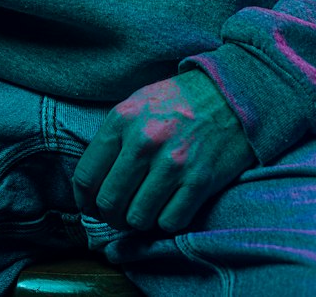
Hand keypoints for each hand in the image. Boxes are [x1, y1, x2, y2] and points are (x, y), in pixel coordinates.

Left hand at [72, 70, 257, 235]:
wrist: (231, 93)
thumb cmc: (180, 101)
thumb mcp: (138, 104)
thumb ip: (113, 138)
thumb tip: (91, 185)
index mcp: (123, 119)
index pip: (86, 177)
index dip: (85, 200)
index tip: (92, 206)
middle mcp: (145, 140)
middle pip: (109, 203)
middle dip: (112, 215)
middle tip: (121, 212)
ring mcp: (173, 162)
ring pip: (137, 219)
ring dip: (141, 220)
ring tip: (148, 206)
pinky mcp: (199, 180)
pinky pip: (170, 222)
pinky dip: (168, 221)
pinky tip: (171, 204)